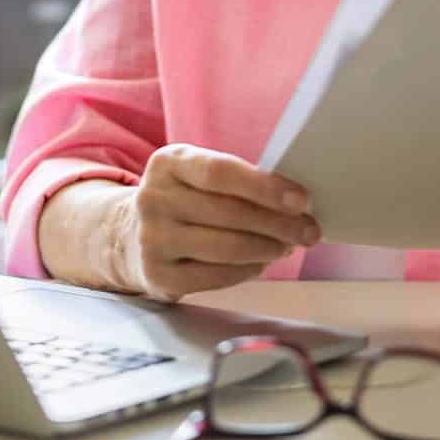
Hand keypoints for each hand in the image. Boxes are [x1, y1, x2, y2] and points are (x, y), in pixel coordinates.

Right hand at [115, 144, 322, 301]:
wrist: (129, 236)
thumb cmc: (183, 201)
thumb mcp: (195, 176)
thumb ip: (235, 180)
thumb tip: (294, 201)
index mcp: (167, 163)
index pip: (221, 172)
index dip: (265, 187)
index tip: (301, 200)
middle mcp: (153, 198)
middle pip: (229, 212)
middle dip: (279, 223)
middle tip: (310, 230)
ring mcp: (152, 239)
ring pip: (226, 247)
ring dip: (267, 248)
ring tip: (288, 246)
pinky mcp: (158, 275)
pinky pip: (216, 276)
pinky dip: (248, 270)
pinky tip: (262, 262)